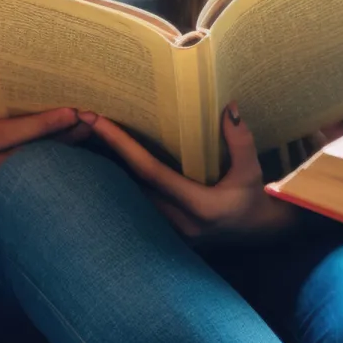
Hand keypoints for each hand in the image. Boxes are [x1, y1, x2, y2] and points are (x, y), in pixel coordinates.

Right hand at [0, 108, 93, 219]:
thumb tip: (50, 106)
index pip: (0, 133)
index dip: (37, 124)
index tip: (71, 113)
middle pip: (13, 160)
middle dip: (54, 141)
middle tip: (87, 126)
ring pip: (18, 184)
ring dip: (54, 165)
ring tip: (83, 147)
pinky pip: (16, 203)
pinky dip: (42, 187)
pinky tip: (65, 175)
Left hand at [93, 105, 300, 242]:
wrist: (262, 233)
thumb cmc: (257, 200)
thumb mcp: (253, 170)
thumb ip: (240, 140)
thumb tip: (228, 106)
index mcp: (200, 206)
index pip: (150, 172)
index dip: (122, 145)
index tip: (97, 121)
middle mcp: (180, 223)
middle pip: (130, 185)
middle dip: (104, 154)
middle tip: (80, 122)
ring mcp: (172, 234)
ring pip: (129, 200)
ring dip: (109, 171)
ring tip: (86, 138)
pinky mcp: (168, 236)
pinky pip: (138, 208)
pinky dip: (122, 186)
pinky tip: (107, 167)